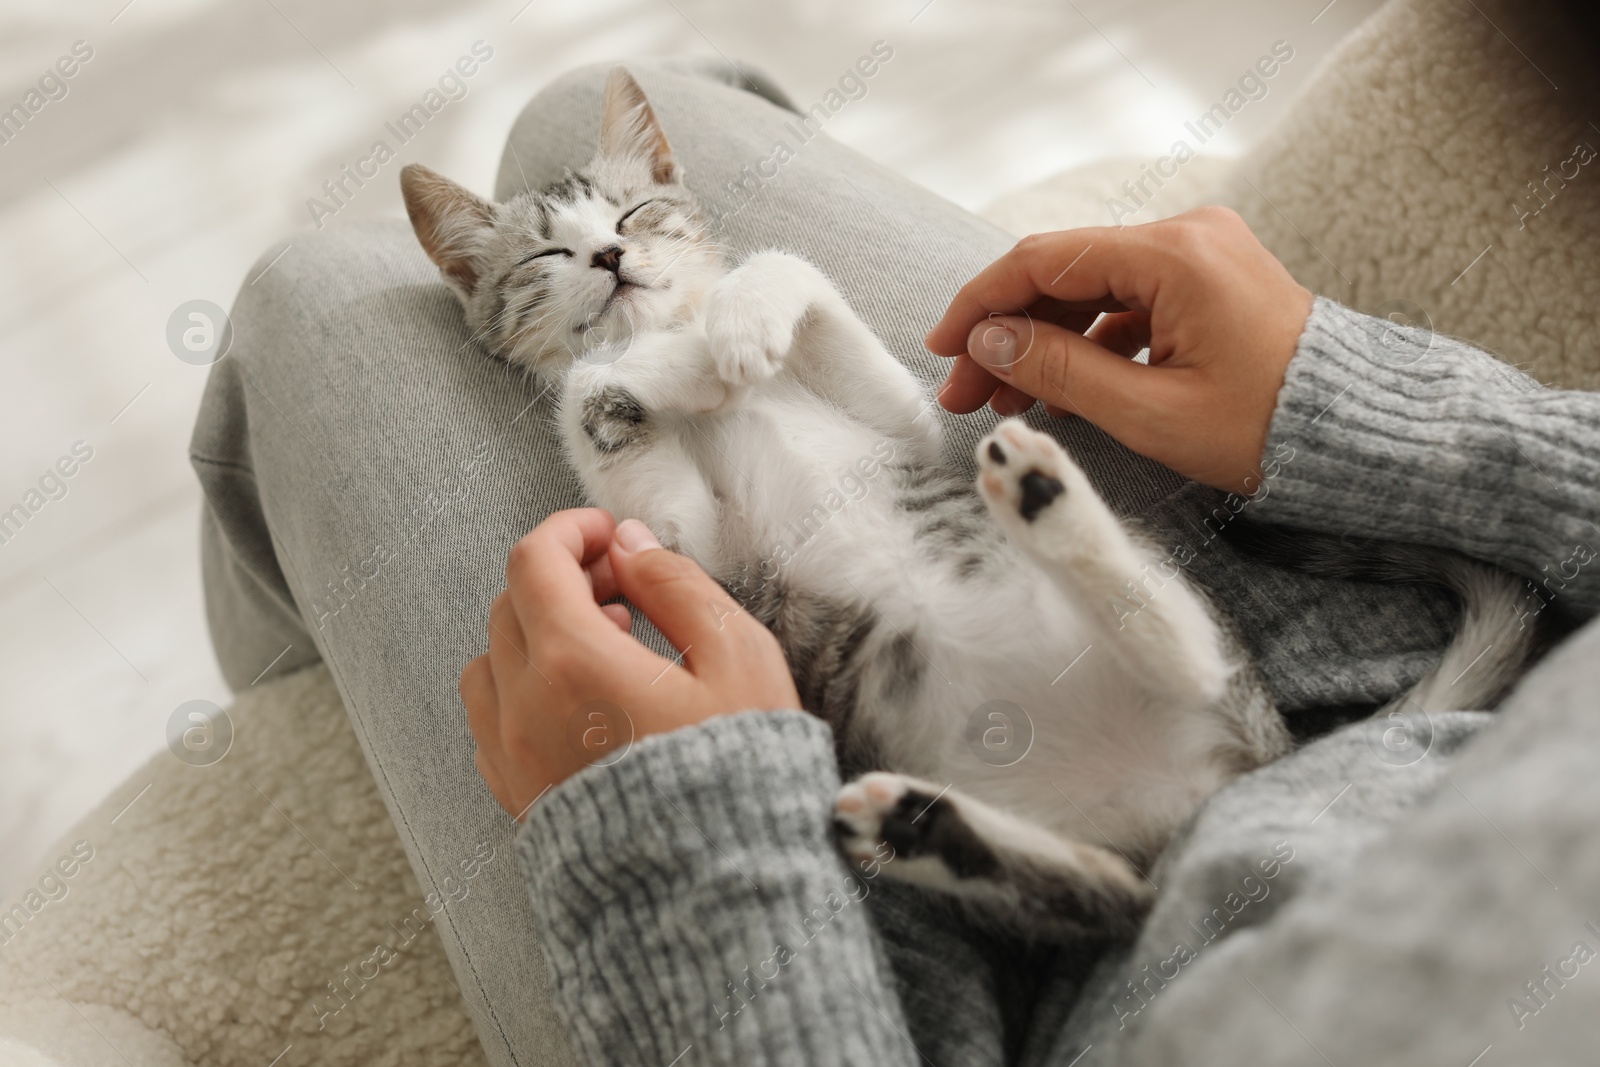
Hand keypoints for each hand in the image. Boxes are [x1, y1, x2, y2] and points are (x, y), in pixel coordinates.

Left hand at [462, 508, 800, 819]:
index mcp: (573, 662)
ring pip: (491, 662)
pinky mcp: (517, 796)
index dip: (571, 531)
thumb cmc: (739, 777)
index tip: (607, 535)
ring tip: (605, 649)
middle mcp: (524, 706)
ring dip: (538, 637)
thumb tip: (629, 545)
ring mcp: (512, 756)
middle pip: (510, 605)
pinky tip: (584, 703)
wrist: (723, 892)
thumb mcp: (736, 657)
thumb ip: (675, 586)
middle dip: (562, 580)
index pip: (535, 562)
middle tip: (622, 588)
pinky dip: (525, 691)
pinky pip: (493, 720)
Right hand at [925, 207, 1313, 493]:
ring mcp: (1200, 255)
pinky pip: (1127, 303)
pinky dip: (1088, 344)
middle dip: (1007, 335)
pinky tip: (1062, 390)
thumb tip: (988, 343)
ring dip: (1044, 344)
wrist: (1359, 432)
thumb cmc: (1267, 426)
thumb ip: (1060, 370)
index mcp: (1174, 255)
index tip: (943, 350)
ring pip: (1091, 291)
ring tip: (1008, 403)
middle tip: (965, 395)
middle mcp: (1186, 236)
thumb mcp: (1151, 412)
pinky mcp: (1208, 281)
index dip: (982, 304)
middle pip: (1064, 275)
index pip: (1044, 261)